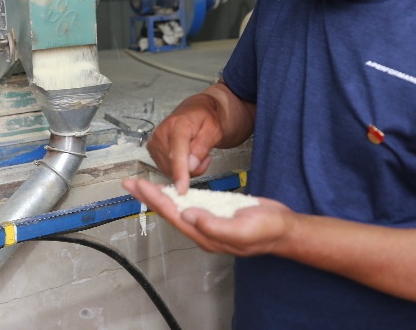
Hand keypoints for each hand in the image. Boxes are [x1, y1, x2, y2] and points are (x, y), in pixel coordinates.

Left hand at [122, 177, 295, 256]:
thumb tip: (188, 215)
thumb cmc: (266, 231)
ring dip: (160, 194)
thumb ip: (213, 226)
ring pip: (178, 205)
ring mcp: (209, 219)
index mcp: (205, 234)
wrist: (285, 228)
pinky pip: (192, 201)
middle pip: (169, 210)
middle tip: (130, 183)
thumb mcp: (241, 230)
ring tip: (144, 184)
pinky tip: (172, 189)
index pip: (173, 214)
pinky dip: (178, 193)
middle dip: (149, 196)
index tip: (140, 186)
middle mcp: (203, 228)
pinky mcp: (217, 210)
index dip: (154, 199)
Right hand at [146, 93, 223, 193]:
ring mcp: (154, 142)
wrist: (195, 111)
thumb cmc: (205, 118)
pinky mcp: (152, 150)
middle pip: (175, 166)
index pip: (177, 153)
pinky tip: (186, 157)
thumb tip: (190, 165)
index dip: (180, 172)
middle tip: (204, 156)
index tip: (182, 188)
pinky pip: (166, 169)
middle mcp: (162, 133)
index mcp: (178, 125)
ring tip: (196, 153)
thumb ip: (202, 147)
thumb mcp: (213, 129)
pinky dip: (179, 168)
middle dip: (192, 168)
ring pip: (170, 171)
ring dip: (186, 169)